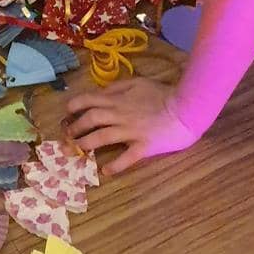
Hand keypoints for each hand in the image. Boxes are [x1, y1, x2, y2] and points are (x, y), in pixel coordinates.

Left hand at [65, 79, 200, 176]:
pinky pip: (126, 157)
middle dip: (75, 128)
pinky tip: (105, 171)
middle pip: (91, 119)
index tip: (67, 112)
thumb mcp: (138, 83)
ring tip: (76, 151)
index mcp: (118, 99)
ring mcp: (131, 131)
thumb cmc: (164, 95)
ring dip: (86, 144)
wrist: (187, 108)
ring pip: (102, 137)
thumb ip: (118, 87)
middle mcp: (120, 115)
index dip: (75, 106)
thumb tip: (101, 92)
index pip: (89, 100)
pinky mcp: (144, 146)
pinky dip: (115, 165)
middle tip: (66, 136)